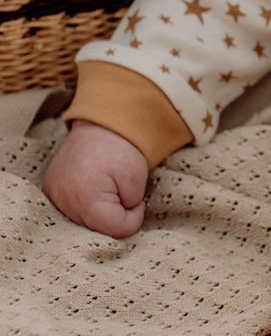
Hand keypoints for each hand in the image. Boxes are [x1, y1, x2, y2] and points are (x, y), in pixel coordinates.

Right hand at [42, 120, 148, 237]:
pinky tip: (94, 191)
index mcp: (88, 200)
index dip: (134, 217)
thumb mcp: (137, 178)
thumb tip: (120, 220)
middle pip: (96, 230)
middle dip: (115, 216)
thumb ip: (130, 207)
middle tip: (124, 194)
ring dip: (99, 213)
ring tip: (108, 189)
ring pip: (82, 223)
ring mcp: (53, 197)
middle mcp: (63, 202)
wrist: (101, 122)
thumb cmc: (121, 148)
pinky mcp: (50, 190)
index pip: (116, 229)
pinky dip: (85, 207)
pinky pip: (69, 211)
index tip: (138, 200)